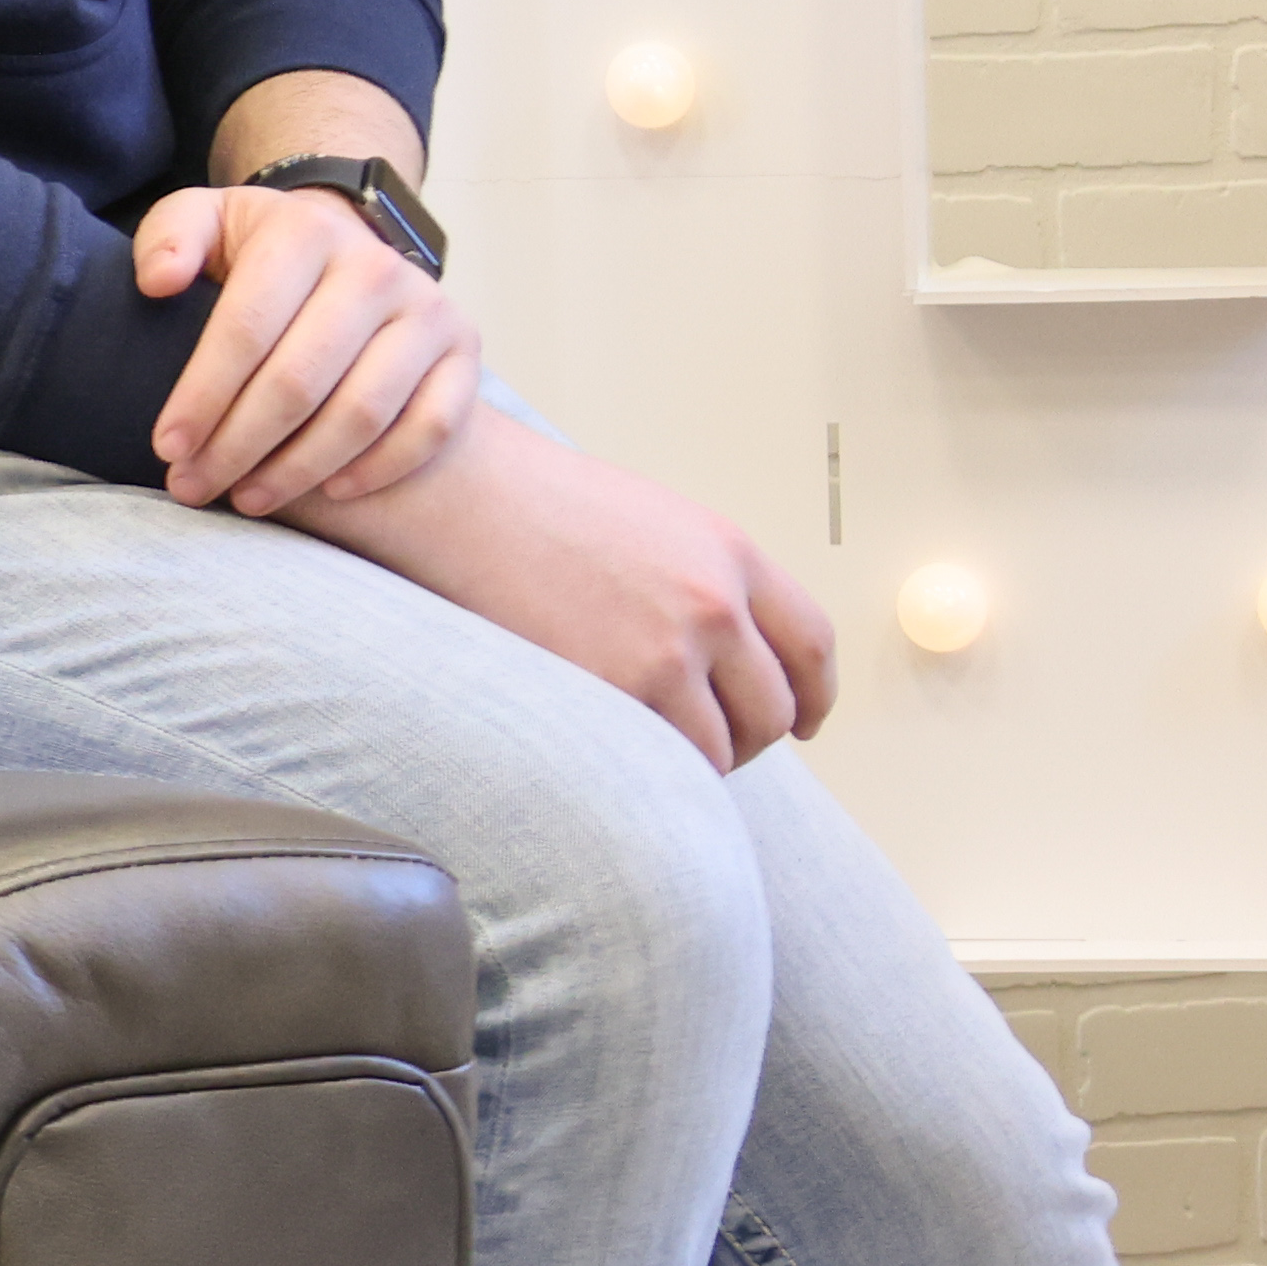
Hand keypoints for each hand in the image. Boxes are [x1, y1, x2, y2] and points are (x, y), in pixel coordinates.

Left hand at [133, 179, 484, 517]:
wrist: (347, 253)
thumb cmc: (259, 255)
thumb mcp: (208, 223)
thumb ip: (169, 237)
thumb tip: (158, 281)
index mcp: (304, 231)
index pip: (246, 328)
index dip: (202, 395)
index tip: (166, 446)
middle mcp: (374, 267)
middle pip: (299, 381)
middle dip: (237, 446)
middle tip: (193, 485)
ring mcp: (427, 311)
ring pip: (361, 414)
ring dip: (298, 470)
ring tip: (247, 497)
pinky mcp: (463, 353)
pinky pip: (429, 428)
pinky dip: (380, 468)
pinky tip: (331, 491)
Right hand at [298, 409, 834, 767]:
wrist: (453, 492)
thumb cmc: (527, 504)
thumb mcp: (646, 522)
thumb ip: (697, 580)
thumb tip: (721, 653)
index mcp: (727, 552)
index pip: (810, 642)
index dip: (813, 695)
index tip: (804, 719)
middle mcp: (713, 600)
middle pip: (774, 705)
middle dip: (751, 738)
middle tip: (714, 745)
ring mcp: (670, 648)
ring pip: (727, 746)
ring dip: (701, 762)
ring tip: (656, 753)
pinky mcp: (620, 688)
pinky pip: (670, 762)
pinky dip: (657, 773)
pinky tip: (626, 756)